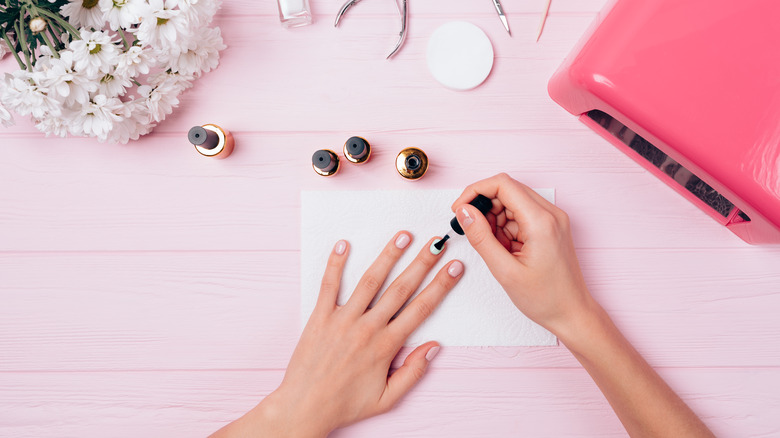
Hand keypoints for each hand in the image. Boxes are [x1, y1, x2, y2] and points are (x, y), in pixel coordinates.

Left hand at [212, 232, 463, 437]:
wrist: (304, 407)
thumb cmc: (346, 404)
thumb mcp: (387, 399)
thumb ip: (413, 372)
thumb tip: (434, 347)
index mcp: (386, 346)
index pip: (421, 308)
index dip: (441, 285)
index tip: (455, 266)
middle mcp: (367, 328)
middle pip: (401, 288)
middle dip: (423, 262)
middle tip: (439, 240)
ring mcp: (342, 320)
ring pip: (370, 281)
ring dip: (388, 256)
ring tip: (404, 235)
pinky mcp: (320, 317)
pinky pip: (329, 285)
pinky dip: (336, 264)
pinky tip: (344, 244)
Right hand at [451, 173, 593, 338]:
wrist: (572, 314)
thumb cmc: (545, 298)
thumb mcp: (504, 270)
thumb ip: (480, 237)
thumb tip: (464, 212)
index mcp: (541, 221)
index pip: (502, 184)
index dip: (475, 191)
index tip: (459, 209)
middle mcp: (550, 214)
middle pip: (507, 190)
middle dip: (484, 207)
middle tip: (474, 232)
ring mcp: (552, 219)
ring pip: (512, 202)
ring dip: (494, 219)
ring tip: (495, 248)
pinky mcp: (549, 227)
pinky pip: (520, 215)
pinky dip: (505, 228)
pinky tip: (506, 250)